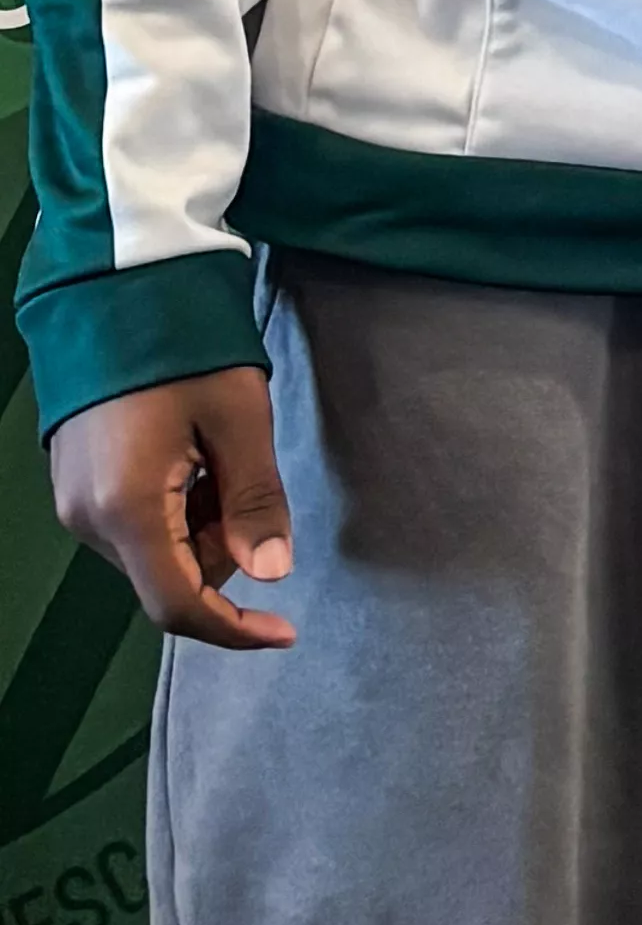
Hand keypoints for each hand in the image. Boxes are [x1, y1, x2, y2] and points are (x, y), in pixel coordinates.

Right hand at [51, 367, 296, 647]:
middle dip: (223, 549)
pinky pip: (136, 524)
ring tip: (218, 452)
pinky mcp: (76, 485)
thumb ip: (256, 501)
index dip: (234, 629)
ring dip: (201, 525)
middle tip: (247, 477)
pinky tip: (193, 454)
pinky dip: (177, 508)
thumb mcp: (240, 418)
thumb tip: (271, 571)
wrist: (117, 290)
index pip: (179, 606)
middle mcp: (88, 519)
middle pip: (170, 577)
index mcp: (126, 509)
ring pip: (156, 552)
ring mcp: (74, 502)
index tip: (284, 634)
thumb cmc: (184, 347)